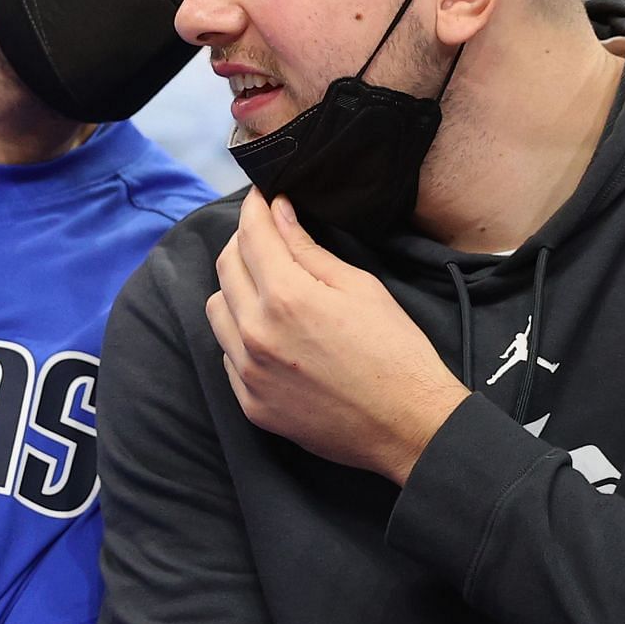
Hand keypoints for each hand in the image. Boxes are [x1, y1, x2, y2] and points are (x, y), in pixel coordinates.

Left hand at [206, 191, 468, 483]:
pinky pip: (227, 354)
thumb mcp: (359, 287)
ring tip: (266, 284)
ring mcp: (249, 373)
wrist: (407, 426)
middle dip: (243, 241)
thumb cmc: (395, 352)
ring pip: (217, 310)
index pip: (252, 236)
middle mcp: (256, 334)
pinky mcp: (251, 404)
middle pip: (226, 268)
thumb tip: (279, 213)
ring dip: (235, 288)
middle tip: (267, 235)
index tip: (261, 197)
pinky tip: (271, 331)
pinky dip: (240, 334)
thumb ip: (308, 249)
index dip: (255, 208)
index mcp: (286, 298)